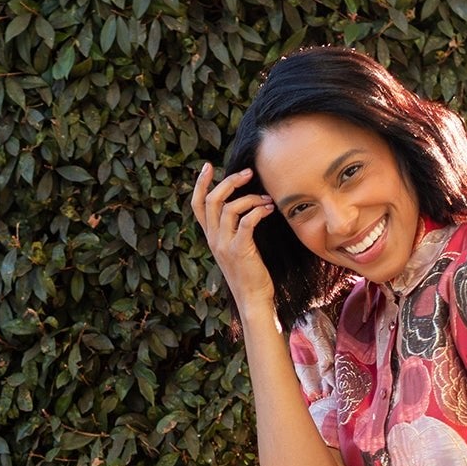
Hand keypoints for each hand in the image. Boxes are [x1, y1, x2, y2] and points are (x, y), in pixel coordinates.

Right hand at [191, 162, 276, 312]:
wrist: (252, 299)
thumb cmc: (250, 274)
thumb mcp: (237, 248)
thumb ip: (235, 230)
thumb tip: (246, 207)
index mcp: (211, 237)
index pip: (197, 205)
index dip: (200, 184)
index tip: (207, 166)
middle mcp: (214, 239)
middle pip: (212, 200)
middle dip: (229, 182)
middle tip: (248, 173)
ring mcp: (225, 245)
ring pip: (228, 208)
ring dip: (250, 198)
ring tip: (267, 199)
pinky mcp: (240, 250)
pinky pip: (246, 221)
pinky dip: (257, 211)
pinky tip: (269, 209)